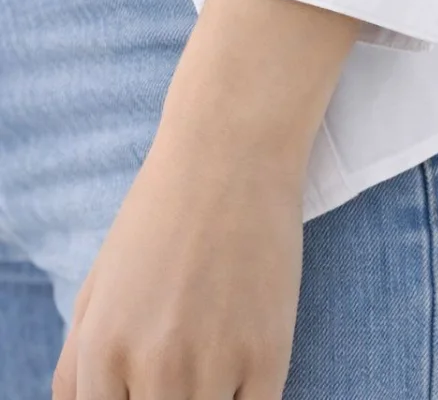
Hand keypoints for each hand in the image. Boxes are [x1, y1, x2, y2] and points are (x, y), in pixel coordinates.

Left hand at [52, 109, 303, 398]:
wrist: (231, 152)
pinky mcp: (268, 354)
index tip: (151, 386)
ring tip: (214, 355)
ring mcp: (213, 363)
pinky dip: (248, 397)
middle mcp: (152, 365)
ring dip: (211, 397)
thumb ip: (78, 367)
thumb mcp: (97, 287)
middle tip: (183, 365)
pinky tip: (244, 360)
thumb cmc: (161, 215)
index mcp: (102, 349)